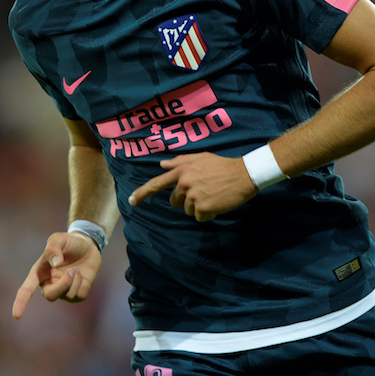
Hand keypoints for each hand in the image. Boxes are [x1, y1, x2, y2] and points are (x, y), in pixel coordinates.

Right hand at [12, 231, 102, 318]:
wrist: (87, 245)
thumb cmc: (68, 242)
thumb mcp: (59, 239)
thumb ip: (54, 248)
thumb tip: (55, 263)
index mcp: (39, 273)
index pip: (26, 289)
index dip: (21, 302)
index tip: (16, 316)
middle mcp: (49, 284)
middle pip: (50, 296)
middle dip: (62, 286)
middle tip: (71, 272)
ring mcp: (64, 290)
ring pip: (68, 295)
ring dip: (75, 280)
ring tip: (76, 268)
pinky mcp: (77, 293)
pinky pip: (80, 295)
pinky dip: (83, 284)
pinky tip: (81, 274)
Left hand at [128, 152, 256, 221]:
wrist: (243, 174)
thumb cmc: (222, 165)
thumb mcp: (200, 158)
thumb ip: (180, 162)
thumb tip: (162, 164)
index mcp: (181, 171)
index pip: (156, 183)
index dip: (142, 193)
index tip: (131, 201)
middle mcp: (184, 183)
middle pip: (175, 201)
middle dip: (185, 200)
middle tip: (203, 192)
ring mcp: (193, 196)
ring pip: (187, 210)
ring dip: (198, 207)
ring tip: (212, 195)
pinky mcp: (203, 208)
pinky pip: (199, 217)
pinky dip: (207, 214)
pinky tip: (217, 203)